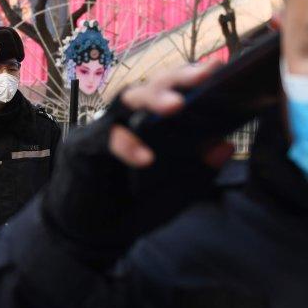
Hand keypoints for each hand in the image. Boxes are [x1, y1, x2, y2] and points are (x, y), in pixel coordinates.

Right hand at [41, 61, 235, 259]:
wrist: (90, 238)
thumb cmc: (131, 209)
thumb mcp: (174, 194)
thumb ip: (198, 173)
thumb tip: (226, 145)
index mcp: (148, 125)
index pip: (169, 93)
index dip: (191, 79)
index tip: (217, 69)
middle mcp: (125, 120)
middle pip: (150, 86)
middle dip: (176, 79)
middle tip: (203, 75)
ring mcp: (102, 130)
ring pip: (124, 100)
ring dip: (151, 99)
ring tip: (177, 105)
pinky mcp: (82, 148)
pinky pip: (103, 138)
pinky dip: (124, 145)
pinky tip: (144, 158)